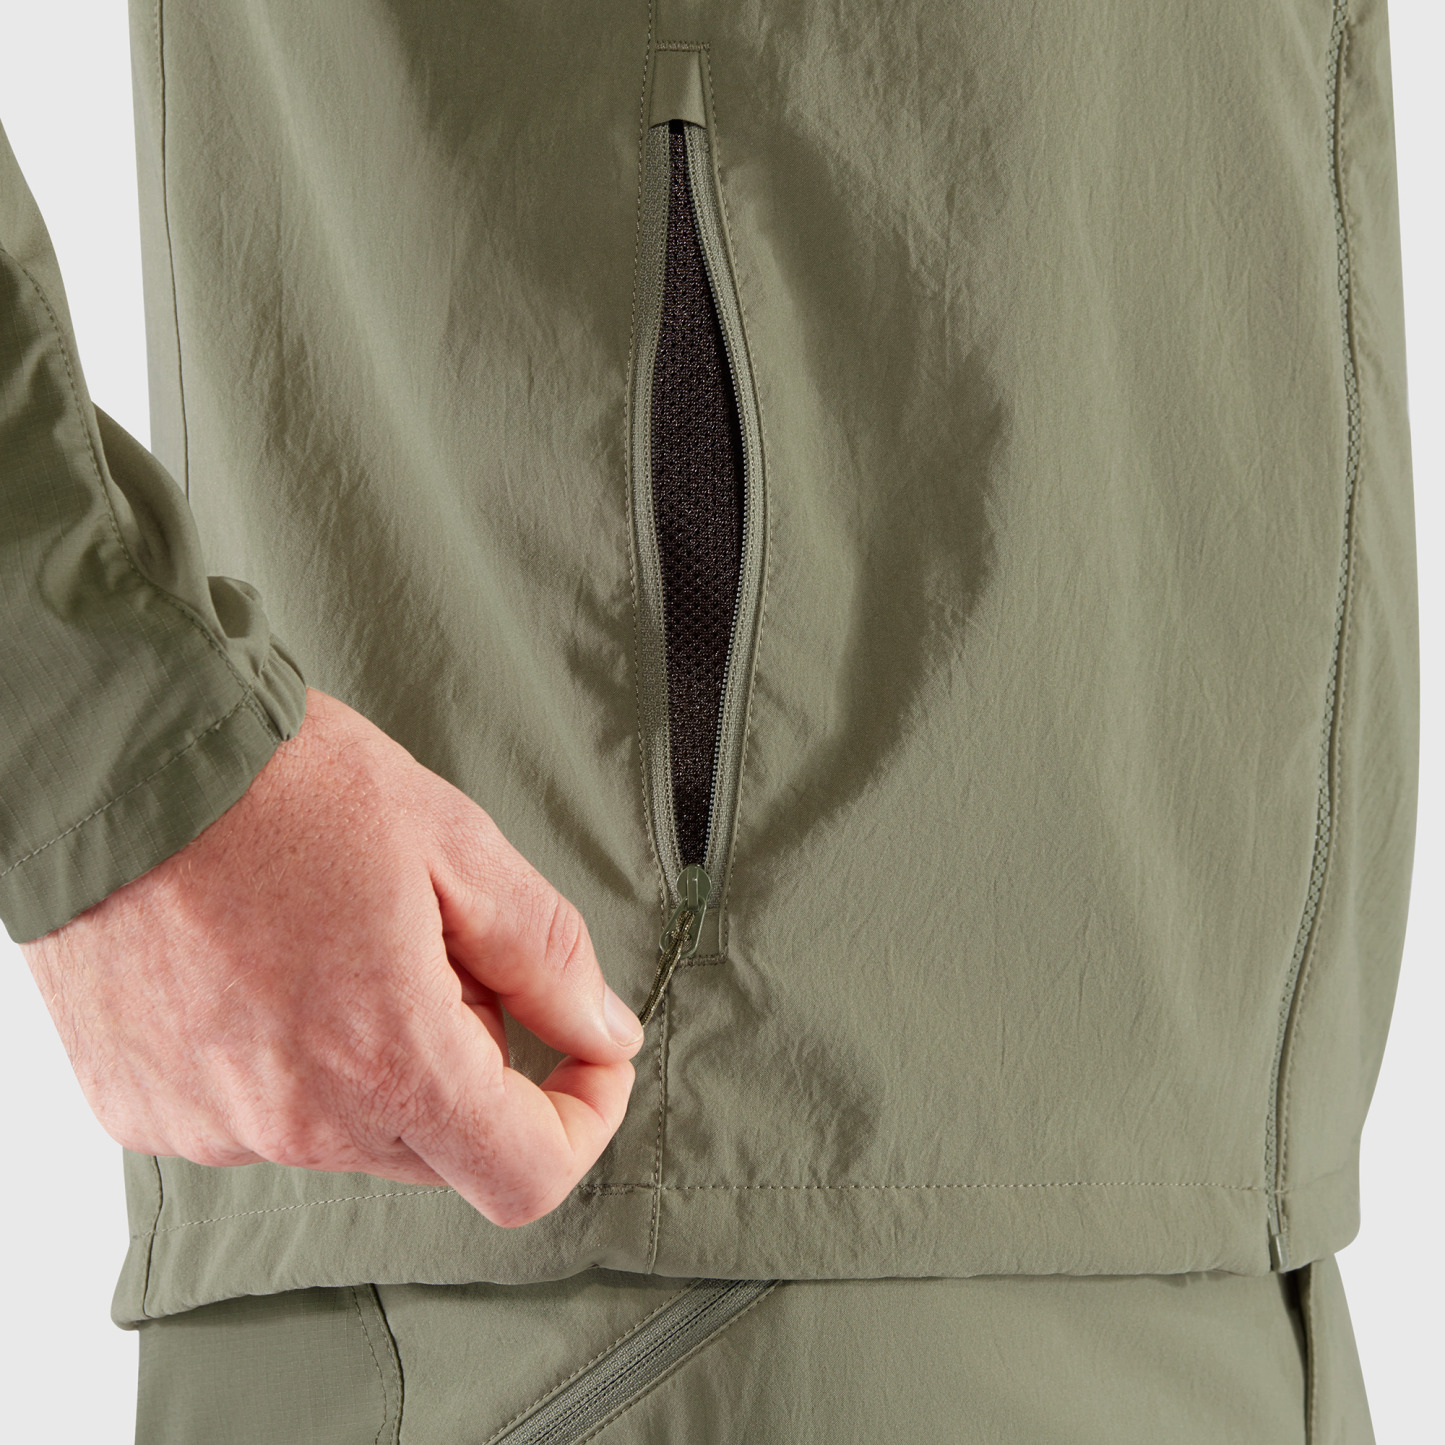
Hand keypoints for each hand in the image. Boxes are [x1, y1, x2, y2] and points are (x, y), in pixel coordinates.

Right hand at [20, 689, 642, 1226]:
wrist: (111, 759)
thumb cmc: (281, 784)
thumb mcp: (453, 843)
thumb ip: (545, 955)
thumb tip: (605, 1032)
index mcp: (386, 1059)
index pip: (524, 1173)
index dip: (582, 1120)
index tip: (587, 1055)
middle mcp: (295, 1121)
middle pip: (442, 1147)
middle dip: (477, 1059)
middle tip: (444, 943)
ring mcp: (211, 1126)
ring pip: (354, 1129)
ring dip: (383, 1054)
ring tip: (345, 935)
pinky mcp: (149, 1110)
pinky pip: (265, 1114)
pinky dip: (299, 1056)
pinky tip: (274, 962)